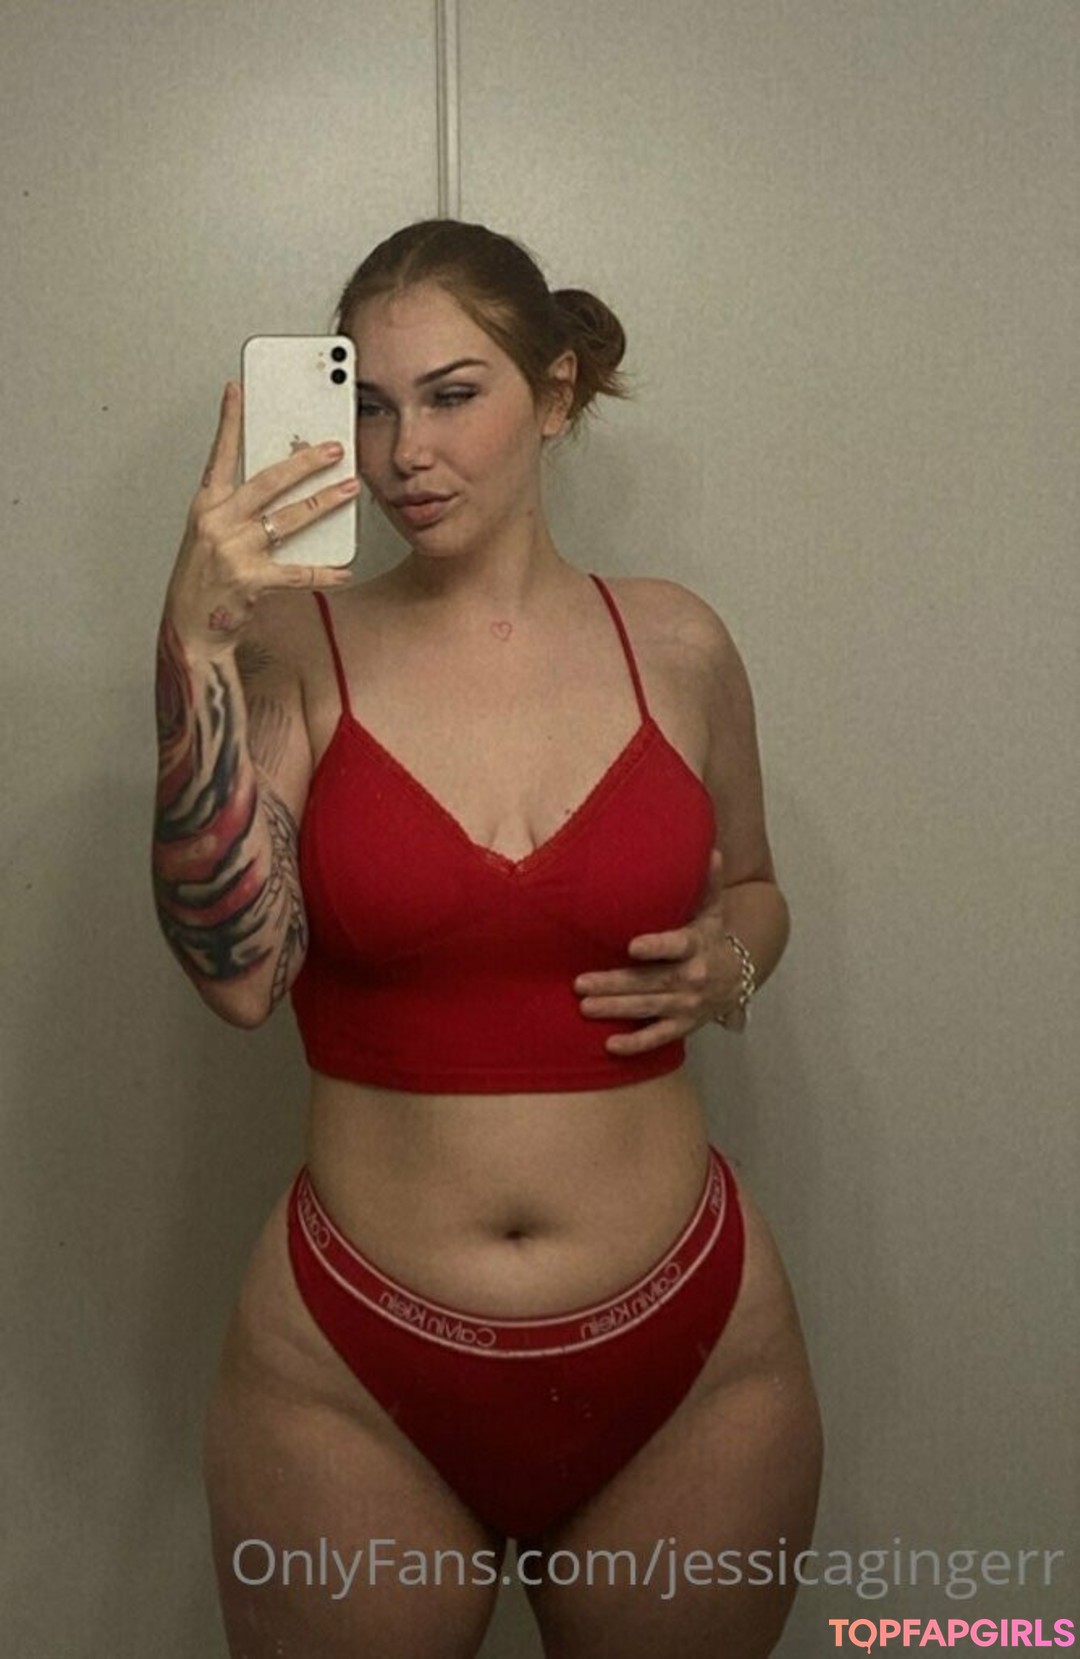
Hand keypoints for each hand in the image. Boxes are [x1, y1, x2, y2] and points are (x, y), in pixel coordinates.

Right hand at [164, 382, 359, 654]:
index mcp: (206, 506)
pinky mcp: (250, 580)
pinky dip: (324, 572)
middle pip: (267, 481)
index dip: (228, 421)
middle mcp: (218, 523)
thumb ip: (240, 510)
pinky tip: (344, 570)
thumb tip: (282, 487)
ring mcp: (234, 551)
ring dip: (324, 503)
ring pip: (289, 519)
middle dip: (304, 462)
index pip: (219, 455)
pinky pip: (297, 571)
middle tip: (333, 448)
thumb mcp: (211, 535)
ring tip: (350, 490)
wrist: (189, 629)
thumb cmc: (202, 581)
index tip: (237, 390)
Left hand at [574, 851, 747, 1054]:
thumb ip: (708, 882)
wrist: (738, 977)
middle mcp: (692, 978)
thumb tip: (711, 848)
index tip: (632, 945)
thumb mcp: (713, 910)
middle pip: (651, 982)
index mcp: (696, 946)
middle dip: (615, 984)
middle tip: (580, 983)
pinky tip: (611, 1046)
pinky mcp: (683, 1025)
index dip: (657, 947)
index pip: (676, 946)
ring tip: (585, 1007)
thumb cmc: (712, 938)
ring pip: (649, 1008)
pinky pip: (659, 1038)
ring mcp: (686, 1004)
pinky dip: (637, 1044)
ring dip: (616, 1010)